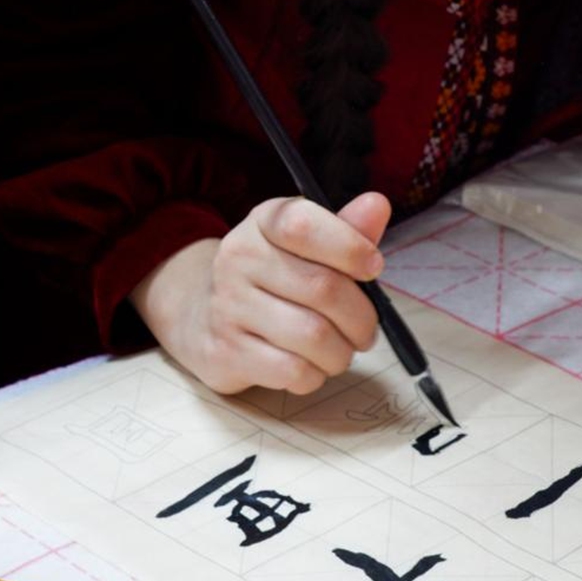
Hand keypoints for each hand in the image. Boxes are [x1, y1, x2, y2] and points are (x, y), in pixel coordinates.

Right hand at [130, 191, 390, 394]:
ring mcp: (227, 307)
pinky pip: (293, 371)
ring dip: (342, 352)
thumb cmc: (273, 279)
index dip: (350, 247)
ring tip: (339, 349)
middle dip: (361, 317)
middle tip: (366, 329)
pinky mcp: (226, 353)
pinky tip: (311, 365)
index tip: (373, 267)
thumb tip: (377, 205)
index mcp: (263, 223)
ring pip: (313, 336)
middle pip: (323, 289)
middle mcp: (238, 259)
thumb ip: (346, 230)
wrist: (204, 317)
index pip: (303, 225)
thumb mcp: (307, 245)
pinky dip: (316, 375)